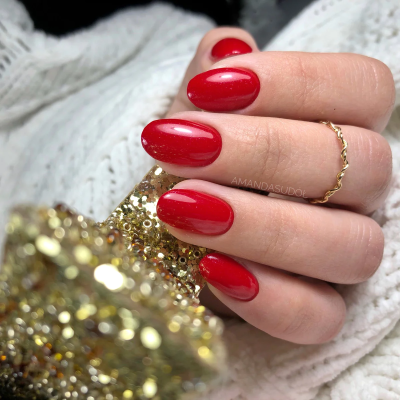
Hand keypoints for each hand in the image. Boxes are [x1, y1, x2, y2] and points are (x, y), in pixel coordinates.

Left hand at [141, 28, 394, 343]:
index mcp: (339, 131)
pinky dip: (270, 298)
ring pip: (351, 245)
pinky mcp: (318, 310)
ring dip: (261, 226)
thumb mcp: (192, 120)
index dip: (293, 81)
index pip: (362, 88)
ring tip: (181, 209)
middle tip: (180, 149)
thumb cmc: (186, 166)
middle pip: (362, 165)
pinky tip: (211, 270)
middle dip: (263, 154)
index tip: (209, 87)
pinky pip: (323, 317)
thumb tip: (227, 49)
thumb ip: (210, 82)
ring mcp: (342, 254)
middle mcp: (356, 193)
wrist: (168, 234)